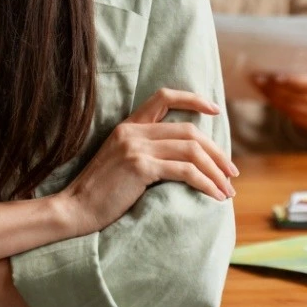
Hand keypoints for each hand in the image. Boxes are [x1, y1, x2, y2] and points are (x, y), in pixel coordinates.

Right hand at [58, 88, 235, 236]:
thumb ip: (144, 150)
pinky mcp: (140, 167)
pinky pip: (184, 171)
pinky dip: (205, 182)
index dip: (193, 99)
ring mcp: (136, 147)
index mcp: (128, 126)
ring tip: (227, 189)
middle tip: (232, 172)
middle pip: (189, 130)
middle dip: (216, 152)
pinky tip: (213, 195)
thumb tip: (181, 157)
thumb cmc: (100, 193)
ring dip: (215, 171)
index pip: (164, 97)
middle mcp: (133, 131)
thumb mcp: (120, 161)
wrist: (74, 209)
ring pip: (191, 150)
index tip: (216, 111)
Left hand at [253, 68, 306, 135]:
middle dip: (276, 89)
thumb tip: (277, 57)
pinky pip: (289, 114)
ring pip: (290, 107)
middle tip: (260, 80)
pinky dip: (276, 105)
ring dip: (272, 97)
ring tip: (260, 86)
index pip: (306, 84)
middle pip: (296, 96)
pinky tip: (267, 96)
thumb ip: (300, 63)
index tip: (275, 76)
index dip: (290, 82)